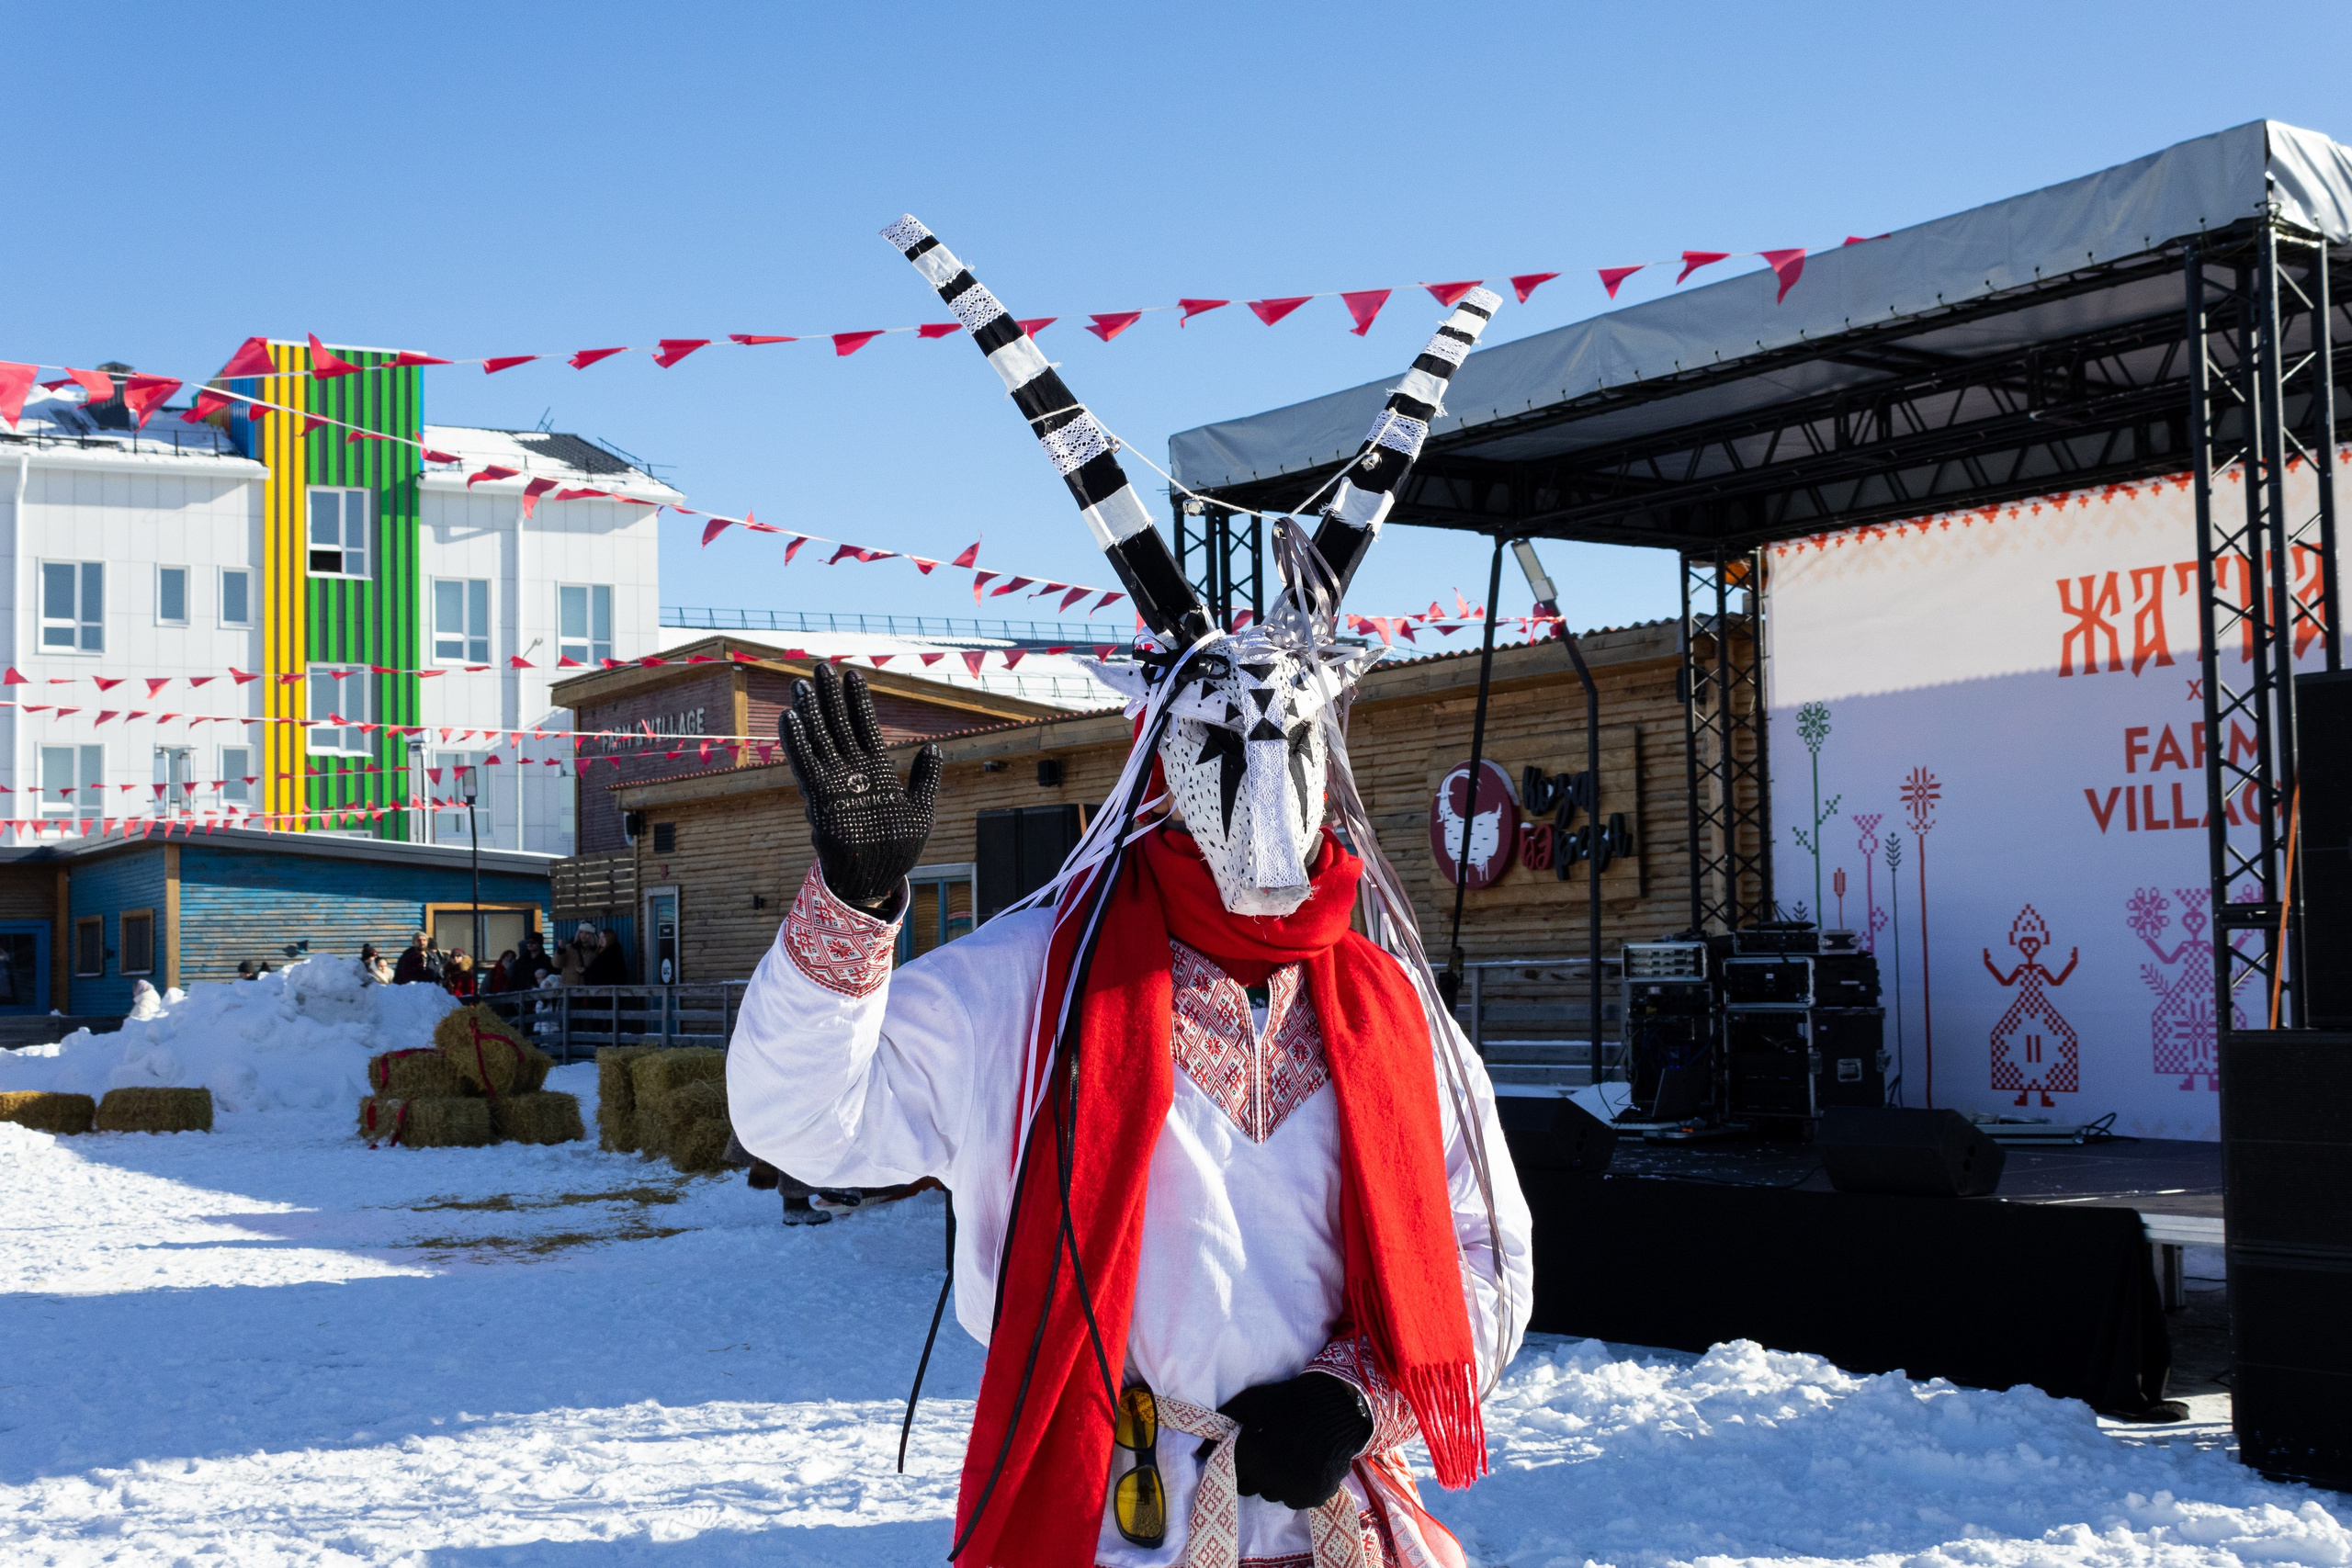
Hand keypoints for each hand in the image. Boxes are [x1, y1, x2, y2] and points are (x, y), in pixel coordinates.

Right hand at [779, 663, 942, 909]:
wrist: (878, 878)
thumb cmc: (899, 847)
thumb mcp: (921, 809)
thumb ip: (925, 777)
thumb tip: (932, 746)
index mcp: (877, 771)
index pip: (865, 727)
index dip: (859, 702)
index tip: (853, 675)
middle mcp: (853, 772)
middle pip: (838, 726)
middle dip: (830, 697)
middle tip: (820, 666)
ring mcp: (835, 784)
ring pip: (819, 740)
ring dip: (809, 713)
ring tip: (800, 685)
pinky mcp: (820, 799)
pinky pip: (805, 766)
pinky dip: (796, 743)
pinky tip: (789, 719)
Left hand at [1218, 1371, 1372, 1510]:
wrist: (1336, 1405)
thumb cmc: (1287, 1401)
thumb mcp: (1250, 1403)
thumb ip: (1222, 1425)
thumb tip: (1197, 1450)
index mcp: (1250, 1458)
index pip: (1232, 1474)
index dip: (1239, 1461)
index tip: (1250, 1450)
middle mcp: (1270, 1480)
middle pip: (1251, 1488)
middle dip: (1255, 1473)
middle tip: (1269, 1453)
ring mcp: (1294, 1491)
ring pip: (1274, 1495)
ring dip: (1276, 1482)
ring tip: (1288, 1458)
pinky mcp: (1315, 1496)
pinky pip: (1297, 1500)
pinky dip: (1298, 1488)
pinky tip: (1304, 1466)